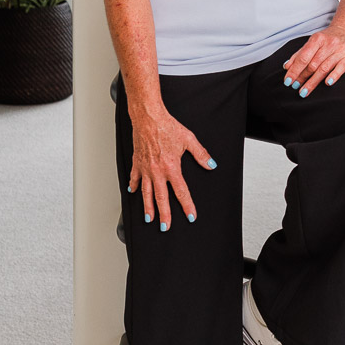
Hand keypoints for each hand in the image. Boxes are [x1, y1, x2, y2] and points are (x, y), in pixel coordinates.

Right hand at [128, 104, 215, 231]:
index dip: (187, 205)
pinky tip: (134, 192)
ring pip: (146, 193)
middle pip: (161, 198)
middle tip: (165, 227)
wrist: (148, 118)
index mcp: (171, 168)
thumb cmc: (167, 126)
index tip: (190, 216)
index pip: (181, 192)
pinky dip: (134, 185)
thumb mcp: (188, 139)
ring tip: (149, 218)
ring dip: (148, 207)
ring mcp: (145, 169)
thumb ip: (201, 154)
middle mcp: (157, 172)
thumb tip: (211, 165)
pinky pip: (135, 178)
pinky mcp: (137, 162)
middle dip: (164, 214)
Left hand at [282, 27, 344, 96]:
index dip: (294, 70)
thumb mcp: (313, 42)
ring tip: (304, 91)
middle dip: (302, 77)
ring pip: (324, 68)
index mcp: (317, 39)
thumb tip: (287, 67)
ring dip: (313, 82)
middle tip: (295, 87)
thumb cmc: (327, 39)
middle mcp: (329, 43)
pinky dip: (334, 76)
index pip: (303, 57)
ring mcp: (340, 50)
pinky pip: (342, 67)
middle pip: (313, 64)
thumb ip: (300, 54)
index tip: (287, 80)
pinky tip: (327, 83)